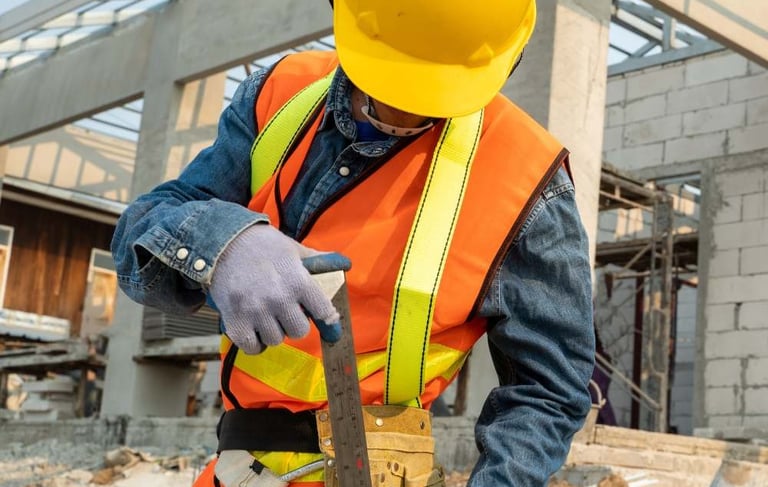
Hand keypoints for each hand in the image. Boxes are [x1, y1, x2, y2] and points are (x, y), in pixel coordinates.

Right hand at [209, 223, 349, 353]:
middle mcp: (280, 299)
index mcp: (298, 281)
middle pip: (299, 331)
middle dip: (294, 323)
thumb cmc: (262, 245)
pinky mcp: (235, 321)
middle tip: (285, 312)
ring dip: (273, 331)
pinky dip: (254, 342)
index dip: (324, 315)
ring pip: (276, 340)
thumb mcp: (293, 248)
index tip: (321, 316)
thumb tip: (343, 263)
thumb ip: (317, 260)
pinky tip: (253, 329)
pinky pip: (253, 348)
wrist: (222, 242)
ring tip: (266, 317)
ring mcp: (256, 312)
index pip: (324, 311)